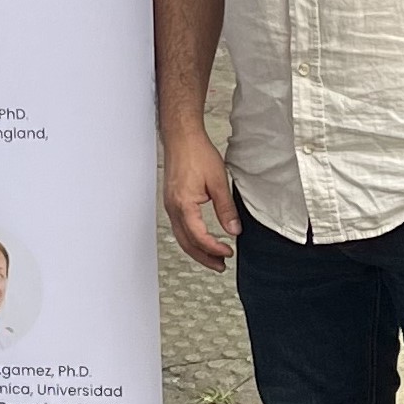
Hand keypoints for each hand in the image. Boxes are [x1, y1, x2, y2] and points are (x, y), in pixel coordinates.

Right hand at [162, 134, 239, 269]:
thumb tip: (233, 230)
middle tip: (220, 266)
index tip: (228, 252)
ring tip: (213, 258)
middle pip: (186, 243)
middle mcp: (173, 208)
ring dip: (197, 250)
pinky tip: (200, 240)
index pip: (199, 237)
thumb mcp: (218, 182)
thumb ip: (226, 209)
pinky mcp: (172, 202)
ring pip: (181, 237)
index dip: (214, 248)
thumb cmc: (196, 153)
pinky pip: (178, 227)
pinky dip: (190, 239)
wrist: (181, 137)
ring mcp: (170, 205)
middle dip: (204, 258)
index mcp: (184, 204)